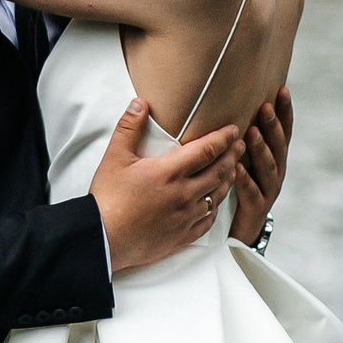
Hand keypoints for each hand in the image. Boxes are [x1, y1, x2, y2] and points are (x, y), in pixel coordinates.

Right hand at [88, 97, 243, 274]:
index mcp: (169, 172)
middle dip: (232, 156)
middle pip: (219, 171)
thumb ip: (129, 127)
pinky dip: (216, 208)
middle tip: (239, 146)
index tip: (233, 130)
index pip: (206, 150)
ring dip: (228, 179)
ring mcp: (186, 216)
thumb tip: (140, 104)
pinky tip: (215, 202)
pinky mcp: (183, 235)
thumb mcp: (114, 157)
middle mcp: (184, 194)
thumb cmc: (108, 198)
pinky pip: (209, 220)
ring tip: (232, 169)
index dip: (223, 138)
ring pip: (217, 195)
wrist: (103, 238)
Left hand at [230, 87, 292, 248]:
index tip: (282, 89)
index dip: (285, 111)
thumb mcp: (246, 157)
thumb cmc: (241, 183)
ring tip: (251, 133)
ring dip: (260, 149)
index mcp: (275, 157)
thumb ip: (243, 135)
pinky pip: (251, 192)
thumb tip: (228, 102)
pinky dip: (244, 180)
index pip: (283, 131)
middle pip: (277, 146)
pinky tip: (236, 168)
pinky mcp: (256, 207)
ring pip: (267, 167)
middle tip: (265, 106)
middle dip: (272, 125)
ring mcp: (269, 189)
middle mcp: (276, 171)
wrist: (243, 227)